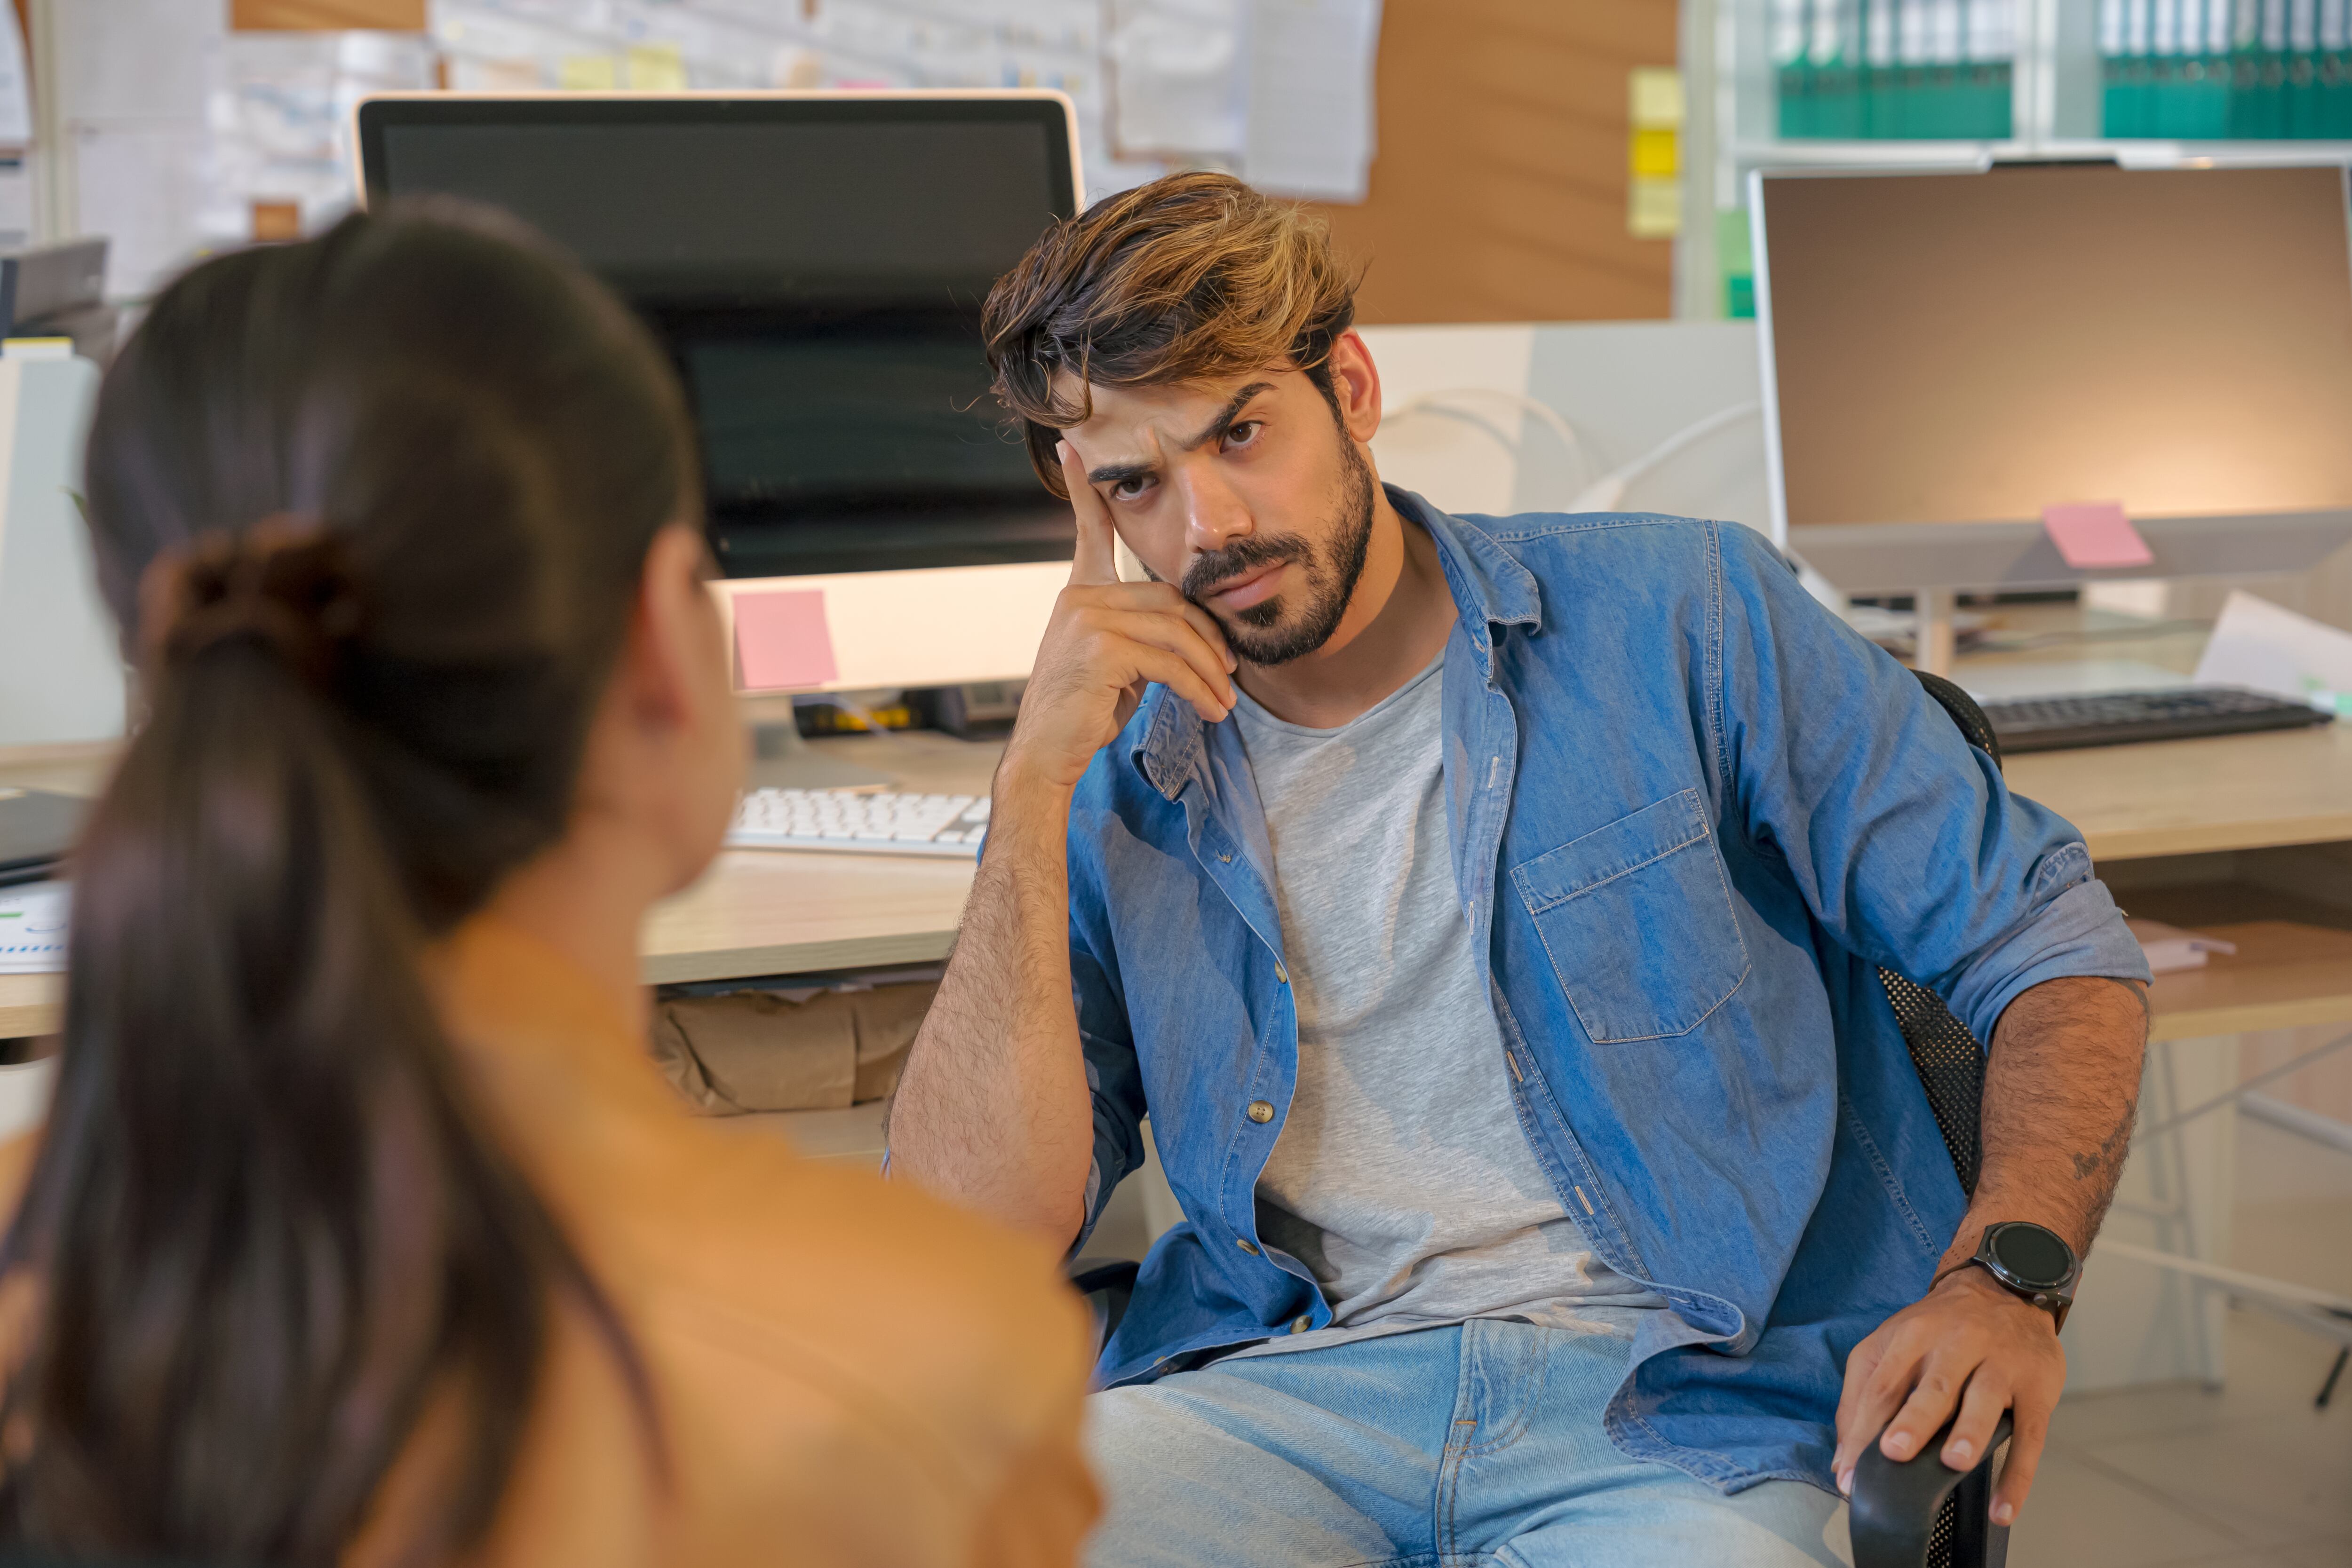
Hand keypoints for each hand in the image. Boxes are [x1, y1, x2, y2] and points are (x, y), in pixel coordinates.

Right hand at [999, 442, 1236, 793]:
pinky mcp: (1100, 647)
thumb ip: (1140, 633)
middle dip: (1207, 638)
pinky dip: (1198, 689)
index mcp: (1080, 592)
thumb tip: (1191, 629)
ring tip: (1225, 700)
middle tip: (1230, 674)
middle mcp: (1080, 596)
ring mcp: (1087, 617)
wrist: (1046, 755)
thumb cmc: (1083, 711)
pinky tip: (1211, 710)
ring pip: (1176, 631)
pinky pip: (1169, 662)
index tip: (1071, 450)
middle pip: (1170, 600)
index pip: (1090, 533)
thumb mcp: (1115, 663)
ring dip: (1209, 670)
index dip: (1084, 491)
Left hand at [1832, 1263, 2064, 1527]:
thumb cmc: (1939, 1329)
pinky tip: (2003, 1508)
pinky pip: (2030, 1434)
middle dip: (1914, 1419)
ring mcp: (2000, 1365)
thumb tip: (1843, 1460)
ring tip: (1955, 1462)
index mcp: (1912, 1336)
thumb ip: (1862, 1397)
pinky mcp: (2037, 1387)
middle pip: (1933, 1386)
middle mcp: (1956, 1345)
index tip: (1850, 1474)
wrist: (2006, 1290)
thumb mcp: (1892, 1344)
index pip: (1882, 1386)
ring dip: (1969, 1433)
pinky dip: (2018, 1474)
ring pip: (1984, 1400)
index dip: (1863, 1431)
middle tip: (1895, 1451)